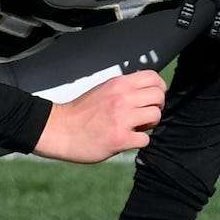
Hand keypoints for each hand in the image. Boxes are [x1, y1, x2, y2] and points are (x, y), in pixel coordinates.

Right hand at [33, 70, 165, 163]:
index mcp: (119, 84)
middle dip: (156, 107)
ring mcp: (122, 118)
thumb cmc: (82, 112)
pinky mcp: (120, 138)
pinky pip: (145, 139)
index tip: (154, 98)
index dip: (159, 88)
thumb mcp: (105, 89)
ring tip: (136, 127)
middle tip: (145, 115)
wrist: (59, 130)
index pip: (154, 78)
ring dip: (149, 124)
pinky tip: (127, 140)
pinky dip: (139, 141)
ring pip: (156, 116)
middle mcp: (123, 98)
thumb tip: (149, 91)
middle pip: (159, 97)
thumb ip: (125, 88)